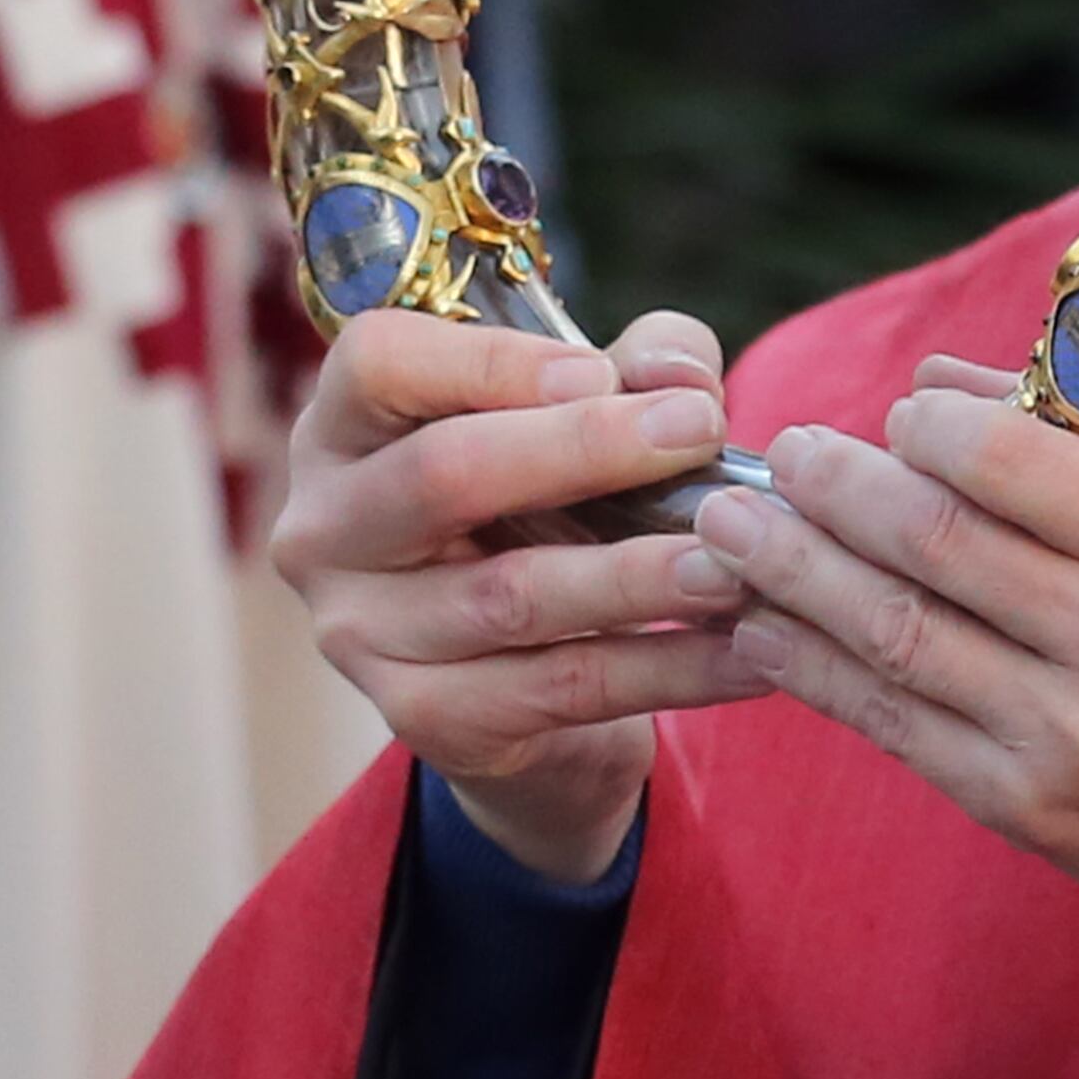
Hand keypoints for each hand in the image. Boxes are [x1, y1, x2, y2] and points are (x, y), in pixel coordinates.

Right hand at [269, 306, 766, 881]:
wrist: (526, 658)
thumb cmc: (554, 489)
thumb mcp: (590, 404)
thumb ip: (639, 364)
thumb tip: (681, 380)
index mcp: (348, 422)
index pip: (380, 361)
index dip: (494, 360)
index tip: (603, 371)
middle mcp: (328, 527)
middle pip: (444, 473)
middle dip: (584, 449)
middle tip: (701, 432)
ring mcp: (363, 632)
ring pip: (510, 597)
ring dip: (639, 576)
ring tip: (737, 561)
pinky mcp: (425, 719)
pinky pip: (560, 689)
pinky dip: (668, 670)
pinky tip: (750, 652)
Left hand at [670, 354, 1078, 986]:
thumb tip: (939, 386)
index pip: (1015, 465)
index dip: (926, 429)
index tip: (889, 413)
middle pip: (936, 545)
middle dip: (834, 491)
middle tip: (779, 453)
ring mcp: (1067, 734)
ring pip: (897, 634)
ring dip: (795, 574)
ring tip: (729, 530)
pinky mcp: (1024, 807)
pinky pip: (896, 724)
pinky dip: (817, 670)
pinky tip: (765, 627)